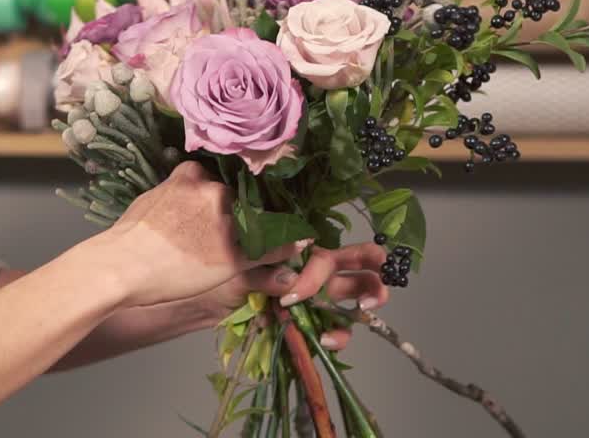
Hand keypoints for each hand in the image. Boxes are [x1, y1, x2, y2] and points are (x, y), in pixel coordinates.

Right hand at [97, 161, 308, 308]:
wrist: (124, 266)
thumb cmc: (128, 238)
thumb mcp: (150, 199)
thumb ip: (174, 192)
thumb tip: (179, 193)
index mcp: (192, 177)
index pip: (215, 179)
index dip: (219, 194)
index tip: (224, 203)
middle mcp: (215, 195)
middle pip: (237, 199)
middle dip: (237, 213)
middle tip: (233, 228)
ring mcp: (228, 224)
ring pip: (259, 222)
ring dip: (268, 228)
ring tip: (278, 234)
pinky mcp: (236, 255)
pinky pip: (272, 249)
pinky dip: (287, 247)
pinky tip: (298, 246)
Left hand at [196, 242, 388, 350]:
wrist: (207, 302)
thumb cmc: (223, 274)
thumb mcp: (240, 268)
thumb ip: (264, 272)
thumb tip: (289, 280)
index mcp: (299, 249)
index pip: (322, 258)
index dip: (313, 278)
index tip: (291, 297)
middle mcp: (315, 269)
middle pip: (357, 259)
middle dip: (375, 263)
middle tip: (381, 273)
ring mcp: (319, 295)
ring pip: (358, 291)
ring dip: (371, 296)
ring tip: (367, 307)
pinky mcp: (315, 320)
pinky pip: (339, 327)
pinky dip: (339, 335)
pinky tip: (327, 340)